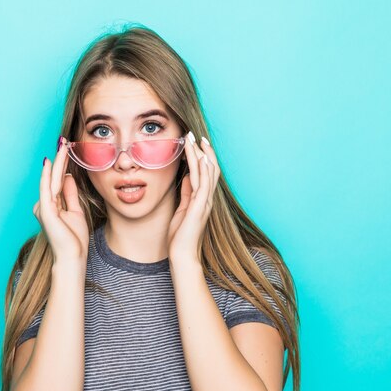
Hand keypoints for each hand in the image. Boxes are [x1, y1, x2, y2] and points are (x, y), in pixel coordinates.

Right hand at [33, 136, 88, 264]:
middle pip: (54, 176)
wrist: (72, 257)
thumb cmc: (74, 239)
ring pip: (51, 179)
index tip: (68, 148)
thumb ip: (70, 194)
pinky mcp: (45, 210)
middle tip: (64, 140)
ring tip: (63, 145)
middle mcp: (45, 204)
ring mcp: (44, 206)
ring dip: (57, 161)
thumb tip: (67, 177)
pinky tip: (50, 162)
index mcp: (52, 204)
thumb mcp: (75, 211)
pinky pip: (46, 188)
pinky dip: (47, 175)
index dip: (63, 164)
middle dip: (60, 158)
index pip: (58, 179)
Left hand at [167, 131, 220, 262]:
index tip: (196, 143)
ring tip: (196, 140)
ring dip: (202, 155)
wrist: (182, 254)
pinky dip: (203, 170)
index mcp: (202, 199)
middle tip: (198, 135)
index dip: (202, 157)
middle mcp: (207, 198)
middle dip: (204, 151)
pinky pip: (203, 185)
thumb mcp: (182, 208)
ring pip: (207, 173)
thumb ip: (186, 192)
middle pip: (210, 169)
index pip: (205, 173)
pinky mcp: (199, 207)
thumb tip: (187, 176)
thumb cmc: (180, 235)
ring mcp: (205, 202)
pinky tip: (201, 158)